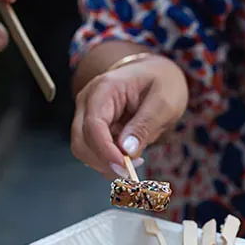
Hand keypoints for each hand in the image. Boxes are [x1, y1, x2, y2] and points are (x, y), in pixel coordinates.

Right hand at [71, 53, 187, 177]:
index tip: (124, 167)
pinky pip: (93, 151)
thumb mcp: (163, 102)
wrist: (158, 75)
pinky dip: (109, 161)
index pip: (93, 124)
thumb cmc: (162, 82)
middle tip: (132, 169)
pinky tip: (129, 157)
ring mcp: (88, 114)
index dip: (105, 150)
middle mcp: (89, 101)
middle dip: (104, 161)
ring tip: (135, 160)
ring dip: (106, 163)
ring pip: (84, 150)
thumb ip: (145, 125)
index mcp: (105, 88)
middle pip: (81, 141)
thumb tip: (127, 150)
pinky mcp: (94, 128)